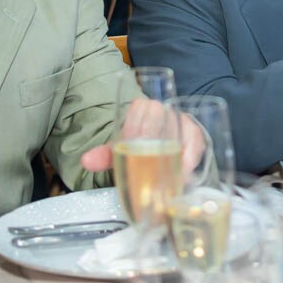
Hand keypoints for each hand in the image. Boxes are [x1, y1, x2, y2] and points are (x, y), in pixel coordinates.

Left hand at [81, 98, 207, 172]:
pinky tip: (181, 173)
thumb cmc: (145, 143)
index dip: (132, 128)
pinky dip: (188, 159)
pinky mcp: (196, 135)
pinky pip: (194, 143)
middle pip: (159, 119)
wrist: (171, 141)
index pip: (138, 109)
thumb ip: (106, 155)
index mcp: (143, 108)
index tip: (129, 145)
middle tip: (145, 164)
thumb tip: (86, 161)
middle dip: (152, 142)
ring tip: (163, 174)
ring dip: (172, 153)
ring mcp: (182, 121)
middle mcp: (164, 110)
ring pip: (178, 130)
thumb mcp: (125, 149)